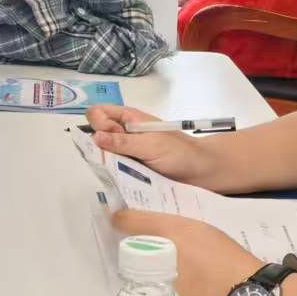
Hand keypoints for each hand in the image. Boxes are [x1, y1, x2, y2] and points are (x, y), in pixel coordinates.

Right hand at [84, 105, 215, 183]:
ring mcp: (125, 153)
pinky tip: (121, 181)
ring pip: (102, 155)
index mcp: (128, 119)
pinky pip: (112, 171)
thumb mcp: (151, 144)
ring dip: (106, 163)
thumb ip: (122, 142)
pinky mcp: (129, 171)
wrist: (201, 173)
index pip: (97, 113)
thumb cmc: (180, 152)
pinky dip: (113, 176)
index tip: (111, 136)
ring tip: (122, 171)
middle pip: (95, 134)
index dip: (98, 123)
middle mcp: (123, 134)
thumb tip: (94, 138)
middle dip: (100, 146)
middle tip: (121, 155)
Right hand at [109, 208, 261, 295]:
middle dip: (139, 232)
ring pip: (174, 231)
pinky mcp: (222, 243)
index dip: (117, 222)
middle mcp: (189, 225)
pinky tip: (178, 264)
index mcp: (172, 231)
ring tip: (150, 258)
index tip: (105, 227)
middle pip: (155, 222)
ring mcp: (209, 232)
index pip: (134, 219)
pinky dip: (178, 246)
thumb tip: (139, 282)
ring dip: (160, 240)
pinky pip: (189, 238)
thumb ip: (149, 285)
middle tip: (125, 246)